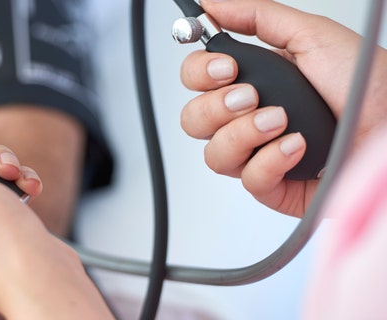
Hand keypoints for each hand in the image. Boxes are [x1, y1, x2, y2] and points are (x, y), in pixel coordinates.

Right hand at [179, 0, 386, 216]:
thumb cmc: (366, 85)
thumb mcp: (311, 35)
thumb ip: (256, 17)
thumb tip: (210, 5)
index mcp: (253, 80)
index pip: (195, 80)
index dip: (199, 73)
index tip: (227, 68)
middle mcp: (248, 118)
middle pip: (193, 119)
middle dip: (216, 107)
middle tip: (252, 96)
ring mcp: (258, 153)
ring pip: (213, 154)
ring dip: (244, 134)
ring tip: (280, 121)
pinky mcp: (273, 186)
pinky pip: (248, 179)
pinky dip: (271, 161)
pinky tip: (297, 147)